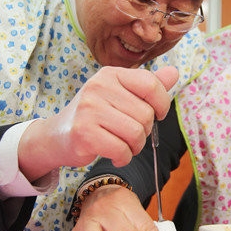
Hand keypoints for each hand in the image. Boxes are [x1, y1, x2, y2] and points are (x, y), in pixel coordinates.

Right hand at [18, 65, 177, 181]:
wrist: (56, 136)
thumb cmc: (94, 116)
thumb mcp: (120, 95)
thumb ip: (148, 86)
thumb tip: (174, 73)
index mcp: (111, 74)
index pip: (151, 84)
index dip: (162, 104)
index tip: (157, 115)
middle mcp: (98, 87)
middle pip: (146, 114)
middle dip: (145, 132)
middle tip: (130, 136)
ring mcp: (89, 109)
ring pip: (136, 134)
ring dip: (135, 147)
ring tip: (123, 145)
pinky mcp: (83, 133)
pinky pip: (121, 150)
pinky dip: (123, 157)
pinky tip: (115, 155)